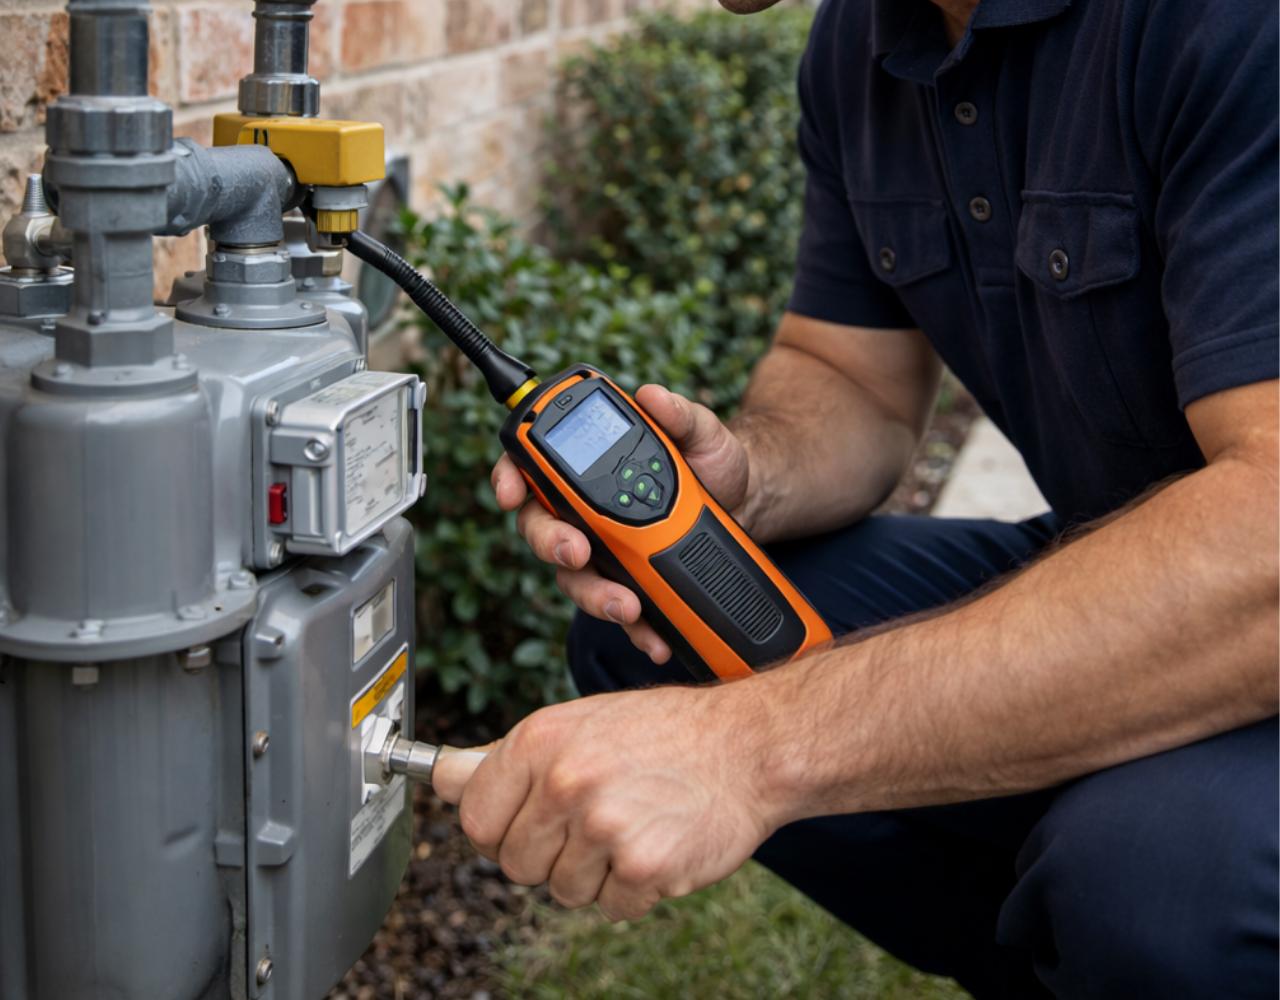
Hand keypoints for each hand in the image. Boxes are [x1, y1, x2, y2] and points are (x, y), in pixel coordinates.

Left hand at [456, 684, 775, 919]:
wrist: (747, 746)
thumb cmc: (664, 732)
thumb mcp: (579, 722)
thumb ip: (510, 757)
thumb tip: (443, 776)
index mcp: (540, 741)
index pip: (474, 818)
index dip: (499, 827)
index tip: (526, 821)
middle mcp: (566, 781)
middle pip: (514, 864)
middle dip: (548, 853)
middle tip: (592, 819)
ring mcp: (604, 827)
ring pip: (561, 891)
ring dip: (592, 873)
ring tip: (629, 825)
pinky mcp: (644, 867)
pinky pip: (609, 907)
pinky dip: (631, 888)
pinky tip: (654, 842)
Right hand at [491, 384, 750, 662]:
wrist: (748, 502)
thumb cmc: (712, 460)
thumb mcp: (701, 431)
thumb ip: (678, 414)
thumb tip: (652, 396)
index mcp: (588, 465)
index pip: (530, 466)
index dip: (508, 478)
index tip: (511, 494)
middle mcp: (583, 509)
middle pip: (541, 529)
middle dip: (552, 544)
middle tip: (579, 551)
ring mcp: (602, 550)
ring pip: (574, 578)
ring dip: (594, 595)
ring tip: (627, 605)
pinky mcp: (627, 582)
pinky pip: (618, 609)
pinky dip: (634, 629)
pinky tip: (654, 638)